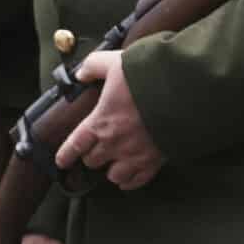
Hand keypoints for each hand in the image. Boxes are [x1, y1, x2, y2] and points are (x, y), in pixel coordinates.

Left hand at [53, 50, 162, 189]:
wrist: (182, 91)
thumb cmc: (146, 76)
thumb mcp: (115, 62)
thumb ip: (94, 66)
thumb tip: (81, 73)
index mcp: (101, 121)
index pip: (76, 144)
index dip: (66, 154)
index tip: (61, 161)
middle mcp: (114, 143)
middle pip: (93, 160)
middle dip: (92, 155)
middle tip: (95, 148)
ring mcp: (134, 155)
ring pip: (113, 175)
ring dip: (111, 169)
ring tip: (114, 161)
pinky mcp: (154, 162)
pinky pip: (137, 181)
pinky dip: (130, 181)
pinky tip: (128, 176)